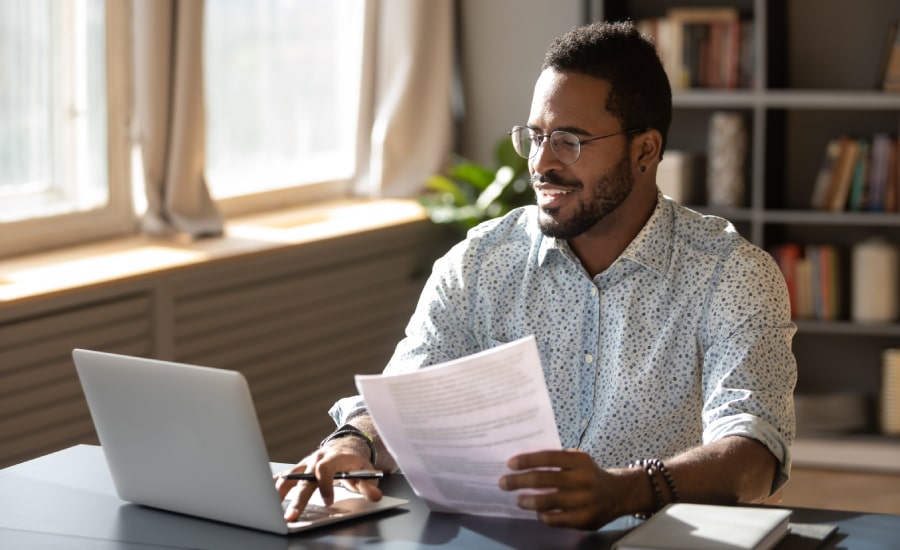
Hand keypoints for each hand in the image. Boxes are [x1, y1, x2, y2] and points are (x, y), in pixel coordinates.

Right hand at [275, 440, 382, 520]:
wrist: (346, 447)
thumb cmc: (355, 464)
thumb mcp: (367, 474)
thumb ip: (369, 486)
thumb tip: (375, 497)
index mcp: (334, 458)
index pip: (326, 468)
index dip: (325, 484)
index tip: (329, 501)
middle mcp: (317, 459)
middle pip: (305, 478)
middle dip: (299, 499)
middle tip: (292, 516)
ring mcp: (306, 464)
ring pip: (291, 477)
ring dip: (280, 493)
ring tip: (272, 508)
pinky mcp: (299, 469)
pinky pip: (285, 476)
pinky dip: (275, 485)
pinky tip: (266, 495)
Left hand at [498, 449, 626, 529]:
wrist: (618, 494)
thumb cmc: (589, 474)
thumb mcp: (578, 460)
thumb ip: (556, 461)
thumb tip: (522, 465)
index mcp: (579, 460)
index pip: (548, 458)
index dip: (527, 461)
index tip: (510, 464)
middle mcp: (582, 479)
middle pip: (543, 480)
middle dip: (519, 481)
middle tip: (503, 483)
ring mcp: (584, 501)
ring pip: (547, 502)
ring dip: (527, 501)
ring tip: (518, 500)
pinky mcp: (584, 519)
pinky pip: (555, 519)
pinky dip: (543, 515)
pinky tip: (537, 511)